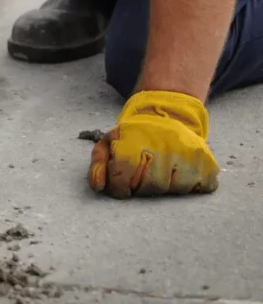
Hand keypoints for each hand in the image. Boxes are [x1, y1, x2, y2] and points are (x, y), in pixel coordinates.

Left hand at [88, 90, 219, 197]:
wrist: (166, 115)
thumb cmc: (134, 134)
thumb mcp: (109, 142)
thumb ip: (99, 164)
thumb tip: (98, 187)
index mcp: (135, 140)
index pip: (123, 177)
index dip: (119, 187)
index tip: (121, 185)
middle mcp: (164, 145)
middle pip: (150, 186)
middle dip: (141, 188)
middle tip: (141, 177)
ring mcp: (189, 153)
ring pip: (175, 190)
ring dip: (166, 187)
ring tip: (160, 171)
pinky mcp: (208, 161)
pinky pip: (201, 187)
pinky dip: (191, 186)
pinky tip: (180, 173)